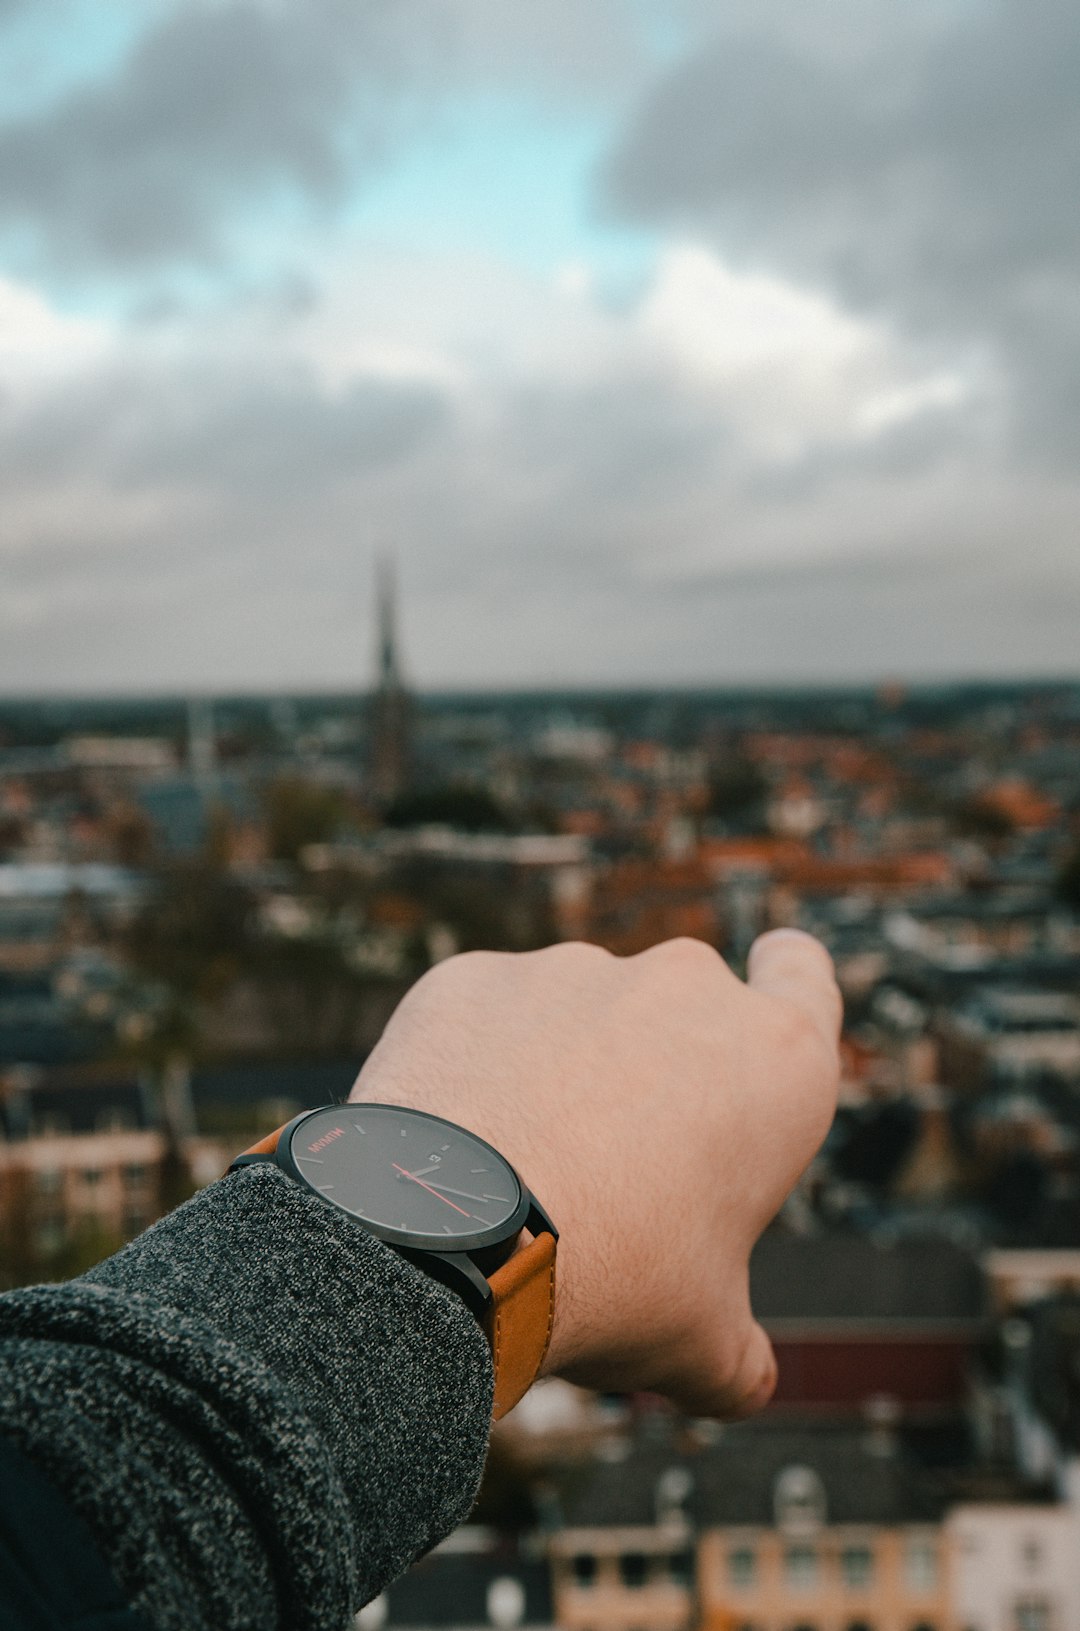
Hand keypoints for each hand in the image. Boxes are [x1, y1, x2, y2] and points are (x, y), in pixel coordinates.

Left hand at [350, 931, 840, 1418]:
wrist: (453, 1239)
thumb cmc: (611, 1283)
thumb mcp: (704, 1347)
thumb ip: (740, 1353)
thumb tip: (743, 1378)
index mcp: (775, 1060)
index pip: (803, 973)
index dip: (784, 975)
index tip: (763, 982)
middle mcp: (683, 989)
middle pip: (682, 1006)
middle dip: (658, 1065)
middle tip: (620, 1166)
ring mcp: (572, 971)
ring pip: (577, 1013)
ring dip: (563, 1068)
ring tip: (524, 1170)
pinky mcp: (475, 979)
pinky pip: (488, 1020)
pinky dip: (478, 1064)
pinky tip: (456, 1143)